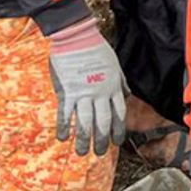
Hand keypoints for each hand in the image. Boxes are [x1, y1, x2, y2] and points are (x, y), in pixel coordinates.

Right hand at [46, 19, 127, 156]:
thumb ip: (120, 82)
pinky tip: (63, 138)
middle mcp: (101, 94)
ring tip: (82, 153)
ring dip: (84, 140)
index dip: (118, 130)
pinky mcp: (67, 92)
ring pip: (85, 123)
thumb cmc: (96, 49)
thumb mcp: (115, 65)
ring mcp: (84, 94)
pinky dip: (65, 128)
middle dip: (102, 140)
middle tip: (100, 153)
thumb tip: (126, 94)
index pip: (119, 114)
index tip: (116, 142)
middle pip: (103, 123)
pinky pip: (66, 115)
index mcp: (113, 87)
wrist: (77, 37)